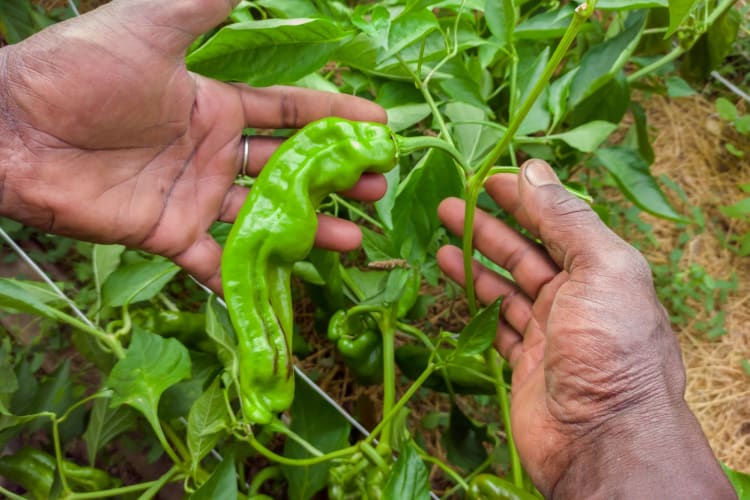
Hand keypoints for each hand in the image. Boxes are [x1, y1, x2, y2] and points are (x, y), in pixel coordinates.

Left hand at [0, 0, 385, 291]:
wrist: (13, 128)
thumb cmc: (79, 73)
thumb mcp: (150, 28)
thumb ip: (201, 7)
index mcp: (214, 105)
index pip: (289, 112)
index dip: (335, 116)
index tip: (380, 126)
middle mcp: (211, 152)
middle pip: (287, 169)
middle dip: (335, 179)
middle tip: (377, 189)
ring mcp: (193, 196)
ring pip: (264, 217)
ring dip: (307, 230)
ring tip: (351, 240)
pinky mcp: (167, 235)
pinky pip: (213, 262)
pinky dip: (243, 279)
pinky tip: (280, 290)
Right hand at [438, 160, 734, 497]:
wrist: (603, 441)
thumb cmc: (611, 349)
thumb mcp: (602, 268)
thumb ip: (567, 218)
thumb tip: (534, 168)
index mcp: (603, 271)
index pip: (557, 222)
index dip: (523, 198)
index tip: (486, 179)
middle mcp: (577, 299)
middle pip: (526, 251)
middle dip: (490, 225)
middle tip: (448, 204)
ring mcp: (548, 332)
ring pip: (505, 286)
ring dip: (475, 260)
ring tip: (441, 236)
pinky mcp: (523, 362)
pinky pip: (493, 322)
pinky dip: (472, 299)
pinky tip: (451, 280)